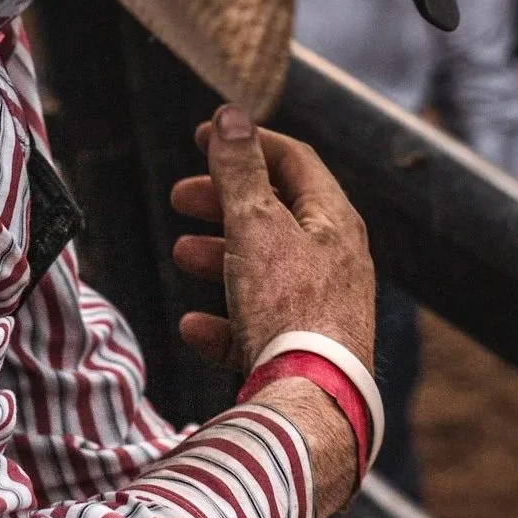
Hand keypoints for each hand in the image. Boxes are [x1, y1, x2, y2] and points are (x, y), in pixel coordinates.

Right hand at [170, 105, 375, 373]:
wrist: (309, 399)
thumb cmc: (289, 308)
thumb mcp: (257, 225)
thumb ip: (240, 171)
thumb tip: (232, 117)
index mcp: (334, 222)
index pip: (295, 162)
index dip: (247, 143)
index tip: (203, 136)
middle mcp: (336, 263)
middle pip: (276, 216)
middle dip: (223, 202)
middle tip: (180, 198)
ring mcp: (322, 310)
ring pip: (264, 271)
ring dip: (218, 257)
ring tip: (182, 254)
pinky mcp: (303, 352)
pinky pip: (257, 328)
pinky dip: (223, 321)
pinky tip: (194, 326)